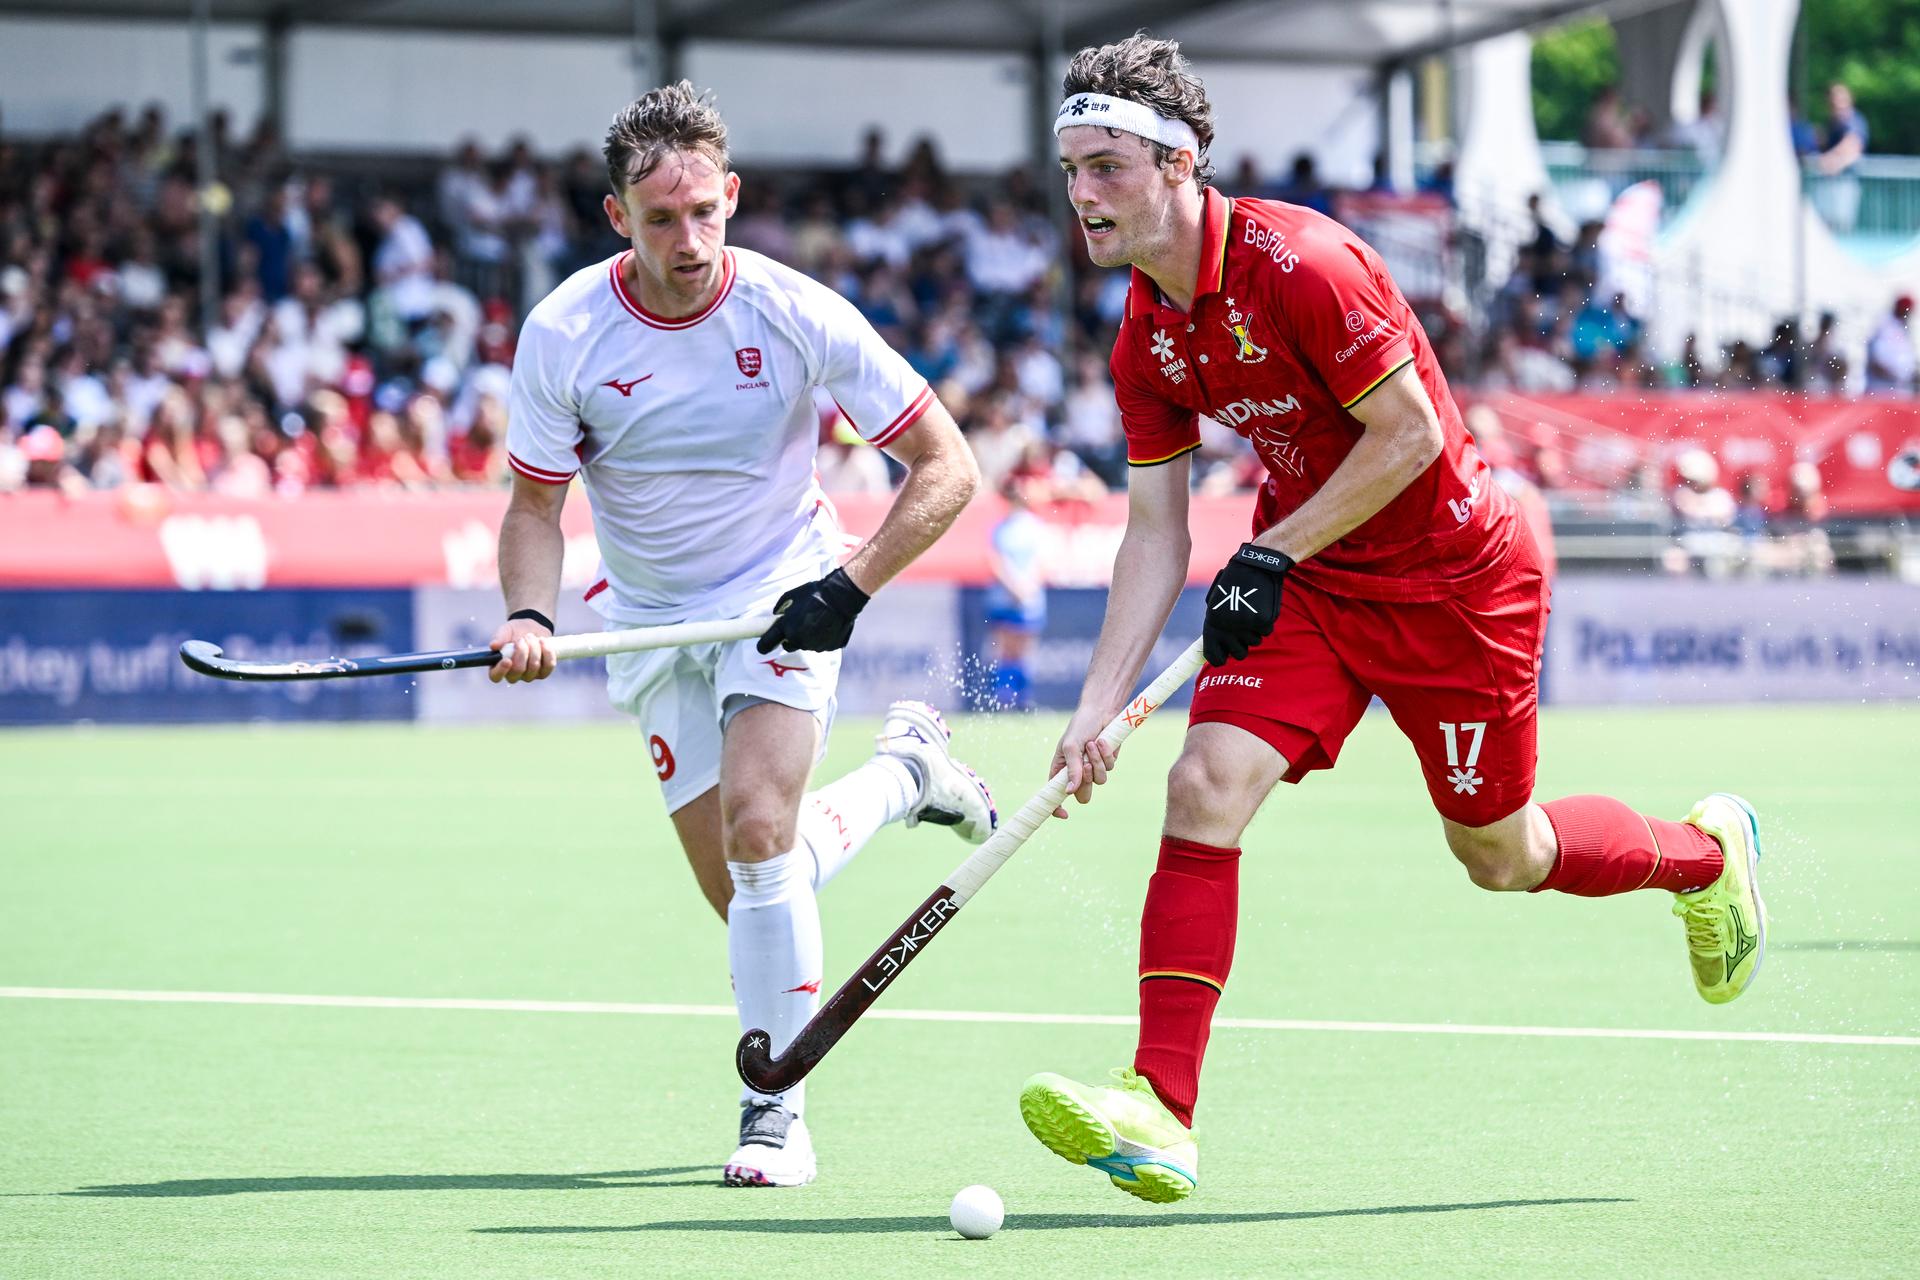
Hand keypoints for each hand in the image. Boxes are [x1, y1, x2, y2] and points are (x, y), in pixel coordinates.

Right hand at [488, 616, 555, 683]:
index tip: (507, 660)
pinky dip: (547, 652)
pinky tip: (543, 641)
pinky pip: (549, 666)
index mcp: (498, 666)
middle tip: (523, 638)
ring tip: (531, 636)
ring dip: (534, 649)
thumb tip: (493, 646)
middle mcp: (513, 674)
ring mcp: (529, 675)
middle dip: (522, 652)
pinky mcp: (544, 672)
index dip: (501, 671)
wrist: (532, 628)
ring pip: (534, 667)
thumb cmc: (515, 631)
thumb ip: (499, 637)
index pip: (496, 676)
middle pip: (517, 671)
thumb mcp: (505, 631)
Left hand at [755, 567, 869, 653]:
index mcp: (787, 628)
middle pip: (789, 646)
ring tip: (817, 620)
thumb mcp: (791, 595)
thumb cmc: (815, 593)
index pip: (766, 644)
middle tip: (798, 625)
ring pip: (807, 645)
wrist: (841, 597)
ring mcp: (815, 645)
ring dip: (808, 637)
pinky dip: (823, 637)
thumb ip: (780, 608)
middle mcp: (799, 640)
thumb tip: (776, 615)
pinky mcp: (829, 647)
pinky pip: (821, 644)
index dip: (763, 645)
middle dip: (791, 638)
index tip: (763, 645)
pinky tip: (828, 624)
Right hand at [1048, 704, 1117, 818]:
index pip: (1056, 795)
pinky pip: (1109, 768)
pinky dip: (1105, 755)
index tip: (1064, 814)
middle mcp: (1077, 773)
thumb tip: (1070, 792)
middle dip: (1086, 781)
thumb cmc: (1080, 726)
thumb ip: (1072, 769)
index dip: (1057, 808)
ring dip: (1097, 762)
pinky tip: (1102, 741)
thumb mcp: (1071, 746)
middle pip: (1083, 795)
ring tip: (1092, 744)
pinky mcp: (1107, 763)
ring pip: (1099, 781)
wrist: (1101, 712)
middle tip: (1085, 764)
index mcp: (1060, 770)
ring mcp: (1093, 769)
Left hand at [1203, 542, 1291, 666]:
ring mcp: (1246, 625)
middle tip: (1244, 632)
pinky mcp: (1263, 620)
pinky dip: (1266, 622)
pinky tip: (1261, 607)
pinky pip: (1266, 631)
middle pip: (1239, 654)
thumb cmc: (1234, 583)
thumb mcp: (1216, 602)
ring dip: (1254, 632)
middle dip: (1242, 646)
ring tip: (1252, 612)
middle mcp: (1228, 627)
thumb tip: (1217, 648)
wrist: (1255, 564)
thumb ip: (1216, 624)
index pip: (1213, 656)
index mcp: (1212, 622)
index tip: (1224, 658)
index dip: (1220, 659)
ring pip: (1255, 642)